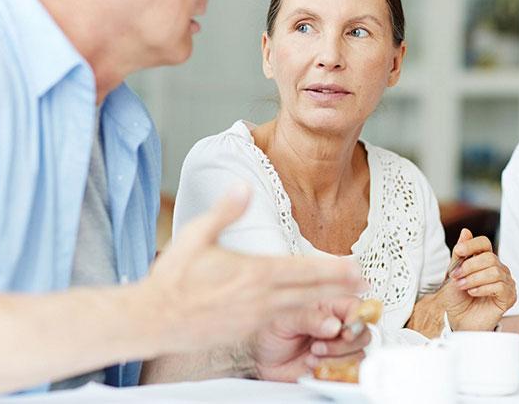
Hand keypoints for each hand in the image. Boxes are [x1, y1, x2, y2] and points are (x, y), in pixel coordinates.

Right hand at [142, 185, 364, 355]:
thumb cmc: (173, 277)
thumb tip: (243, 186)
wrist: (152, 318)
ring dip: (327, 303)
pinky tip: (310, 316)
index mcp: (254, 272)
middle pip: (310, 291)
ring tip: (347, 300)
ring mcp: (254, 318)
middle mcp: (260, 298)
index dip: (333, 269)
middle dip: (340, 287)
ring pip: (300, 309)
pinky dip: (301, 319)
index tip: (356, 267)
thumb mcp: (197, 234)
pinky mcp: (245, 332)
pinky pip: (281, 324)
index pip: (304, 269)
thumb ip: (225, 210)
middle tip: (365, 284)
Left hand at [250, 296, 371, 381]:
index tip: (345, 330)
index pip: (356, 306)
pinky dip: (333, 373)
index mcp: (327, 305)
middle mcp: (336, 325)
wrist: (259, 360)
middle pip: (362, 333)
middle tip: (318, 345)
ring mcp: (337, 347)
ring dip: (335, 359)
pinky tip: (316, 368)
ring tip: (312, 355)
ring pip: (358, 354)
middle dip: (342, 344)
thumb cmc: (269, 332)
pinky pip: (349, 373)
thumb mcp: (284, 319)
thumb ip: (309, 318)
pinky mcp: (335, 366)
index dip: (357, 318)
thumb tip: (333, 324)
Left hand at [440, 229, 516, 330]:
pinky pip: (501, 286)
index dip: (471, 245)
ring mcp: (506, 282)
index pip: (484, 243)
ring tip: (462, 286)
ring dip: (474, 278)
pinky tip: (473, 292)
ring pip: (494, 271)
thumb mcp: (454, 273)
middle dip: (469, 266)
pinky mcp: (509, 297)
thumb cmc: (457, 298)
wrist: (458, 320)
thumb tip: (465, 231)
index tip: (458, 251)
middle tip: (456, 277)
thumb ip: (460, 254)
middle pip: (489, 257)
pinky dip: (483, 288)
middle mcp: (498, 268)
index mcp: (485, 260)